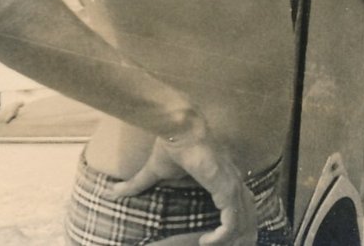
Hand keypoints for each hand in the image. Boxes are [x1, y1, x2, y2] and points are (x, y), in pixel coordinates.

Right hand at [113, 122, 256, 244]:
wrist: (177, 129)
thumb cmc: (171, 146)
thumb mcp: (154, 172)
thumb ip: (139, 184)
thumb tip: (115, 191)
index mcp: (223, 177)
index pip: (240, 202)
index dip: (237, 220)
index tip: (216, 237)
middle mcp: (233, 181)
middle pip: (248, 213)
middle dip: (243, 234)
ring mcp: (231, 185)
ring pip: (243, 220)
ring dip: (233, 238)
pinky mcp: (225, 188)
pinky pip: (231, 220)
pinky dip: (222, 234)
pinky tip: (206, 242)